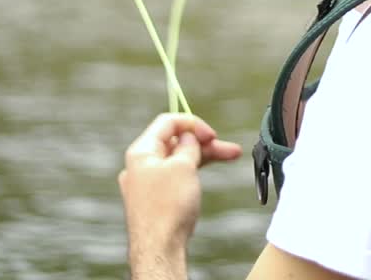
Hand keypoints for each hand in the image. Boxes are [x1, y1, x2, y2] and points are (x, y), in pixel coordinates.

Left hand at [119, 113, 242, 278]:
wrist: (159, 248)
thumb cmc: (168, 207)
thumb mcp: (183, 166)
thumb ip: (188, 145)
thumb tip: (187, 136)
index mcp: (141, 152)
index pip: (167, 123)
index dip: (192, 124)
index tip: (211, 134)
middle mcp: (140, 165)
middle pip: (175, 143)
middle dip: (203, 143)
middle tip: (228, 148)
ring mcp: (146, 183)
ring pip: (177, 161)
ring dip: (202, 157)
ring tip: (229, 156)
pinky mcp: (154, 199)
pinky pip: (174, 177)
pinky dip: (192, 172)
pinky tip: (205, 175)